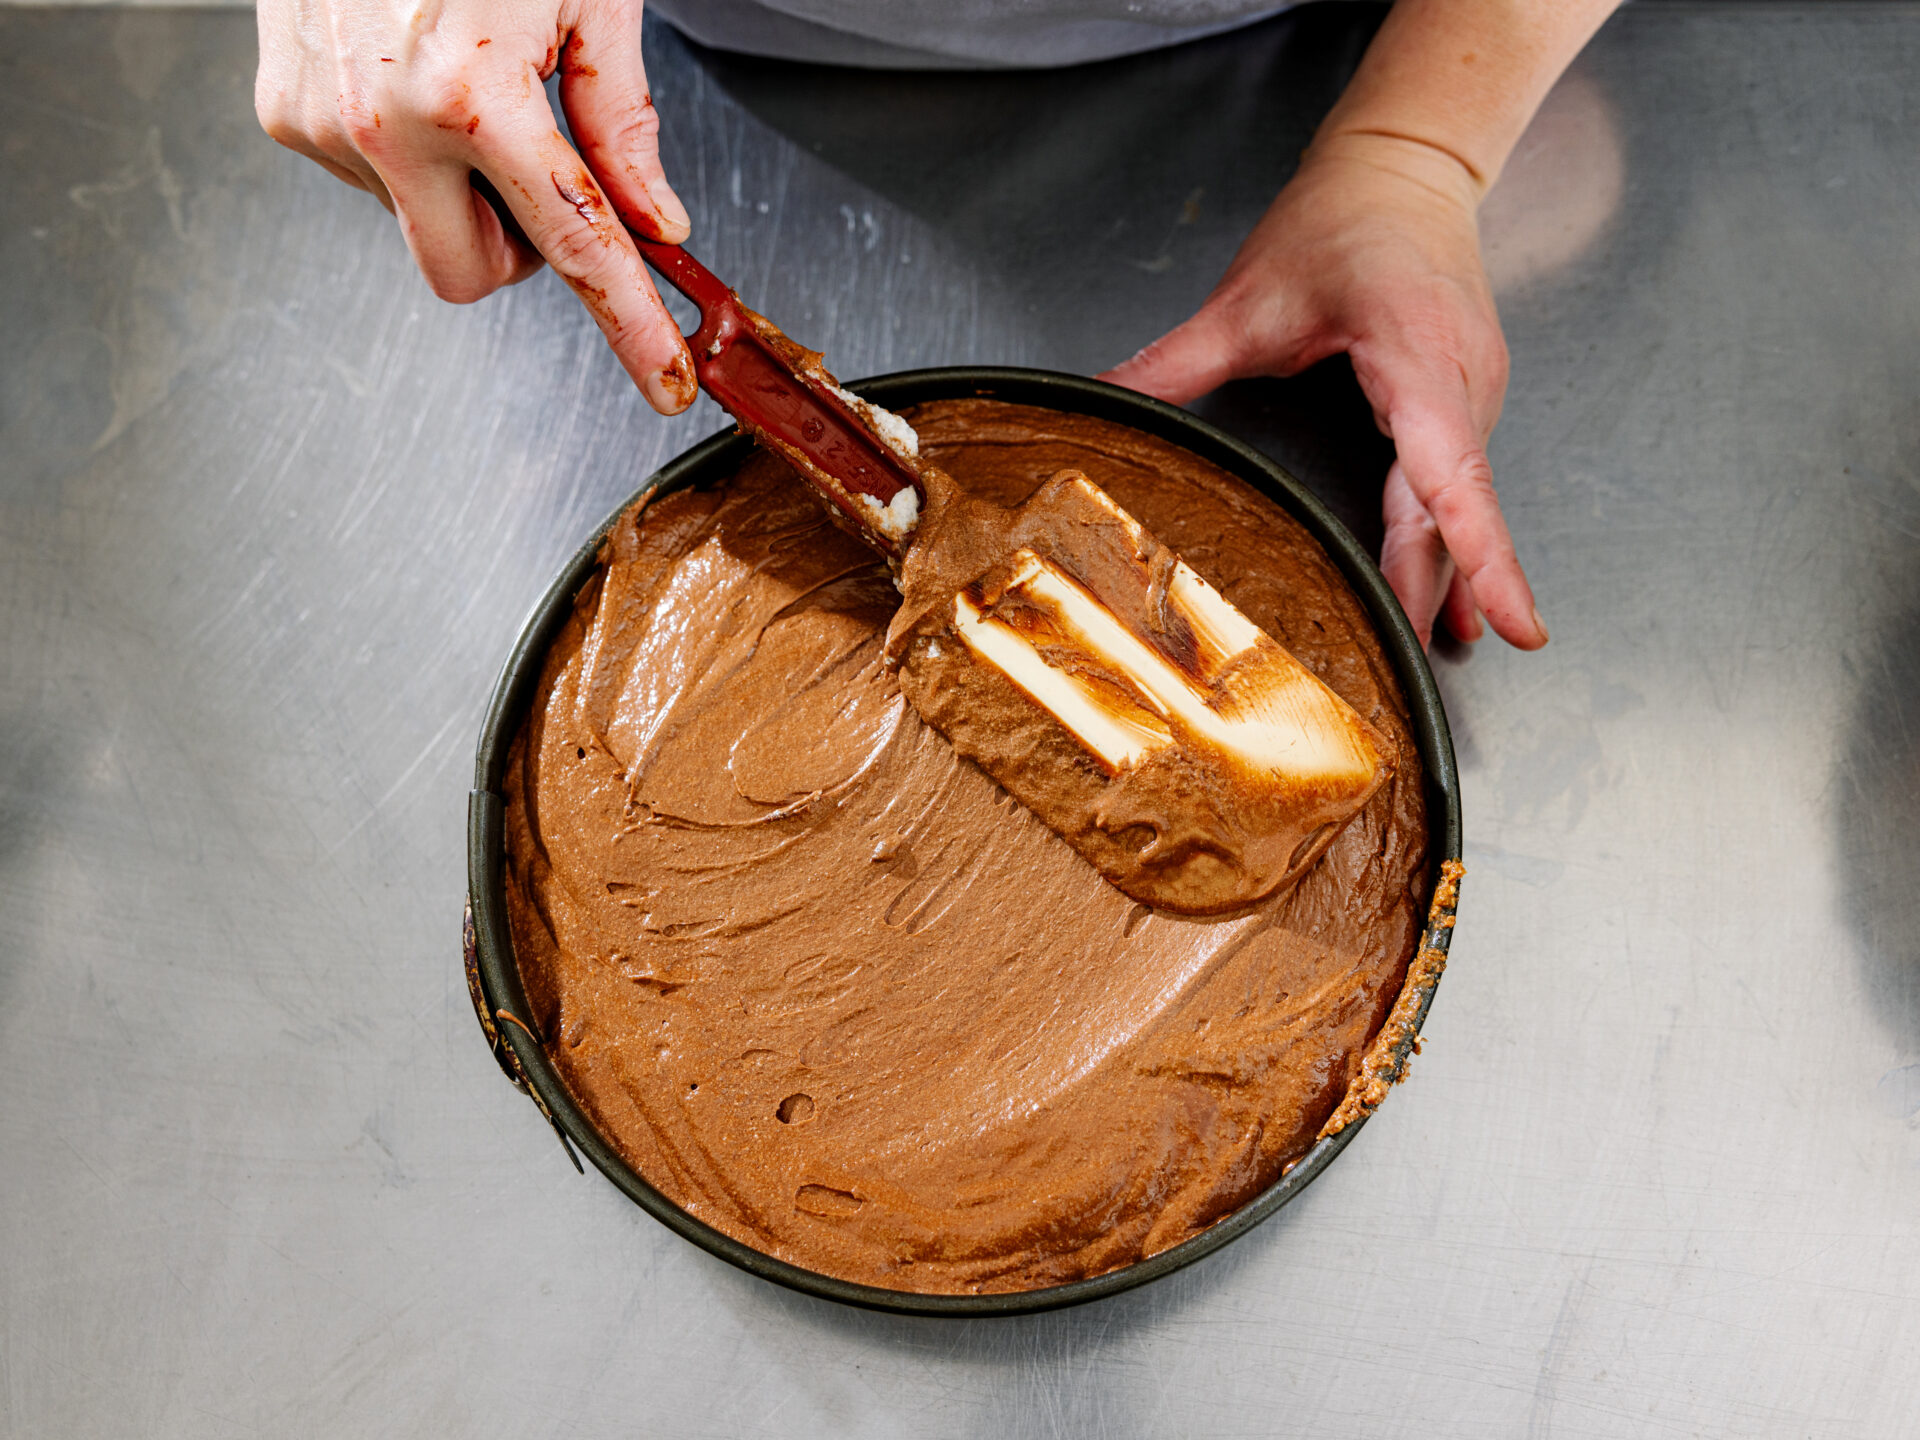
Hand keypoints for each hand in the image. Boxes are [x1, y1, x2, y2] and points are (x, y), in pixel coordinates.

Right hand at [255, 0, 696, 413]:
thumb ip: (620, 117)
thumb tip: (654, 217)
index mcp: (473, 95)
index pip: (575, 248)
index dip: (629, 324)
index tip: (662, 379)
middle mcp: (386, 122)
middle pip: (473, 276)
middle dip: (518, 249)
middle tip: (542, 173)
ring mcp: (324, 122)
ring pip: (420, 226)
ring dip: (458, 186)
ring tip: (463, 80)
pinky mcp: (283, 111)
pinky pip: (368, 181)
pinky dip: (406, 151)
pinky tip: (411, 74)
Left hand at [1102, 135, 1547, 650]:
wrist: (1405, 165)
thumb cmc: (1342, 218)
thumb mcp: (1249, 295)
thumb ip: (1175, 360)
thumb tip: (1102, 399)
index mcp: (1414, 354)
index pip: (1453, 474)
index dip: (1480, 554)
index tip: (1516, 623)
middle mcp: (1459, 382)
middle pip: (1453, 509)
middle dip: (1441, 588)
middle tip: (1414, 665)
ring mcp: (1472, 392)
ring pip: (1462, 502)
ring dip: (1452, 573)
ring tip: (1432, 648)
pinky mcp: (1464, 398)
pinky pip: (1463, 483)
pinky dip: (1457, 541)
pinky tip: (1460, 601)